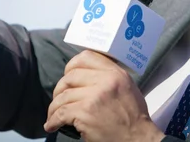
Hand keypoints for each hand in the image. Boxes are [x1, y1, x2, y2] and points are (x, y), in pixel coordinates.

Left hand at [44, 50, 163, 141]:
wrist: (137, 138)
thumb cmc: (132, 115)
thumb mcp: (127, 86)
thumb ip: (109, 76)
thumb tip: (87, 72)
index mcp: (115, 72)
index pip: (86, 57)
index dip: (71, 65)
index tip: (67, 74)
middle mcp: (105, 81)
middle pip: (70, 76)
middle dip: (59, 88)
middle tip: (58, 98)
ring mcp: (94, 96)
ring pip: (63, 96)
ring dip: (54, 107)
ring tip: (53, 115)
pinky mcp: (85, 113)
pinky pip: (61, 113)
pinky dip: (53, 120)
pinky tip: (52, 125)